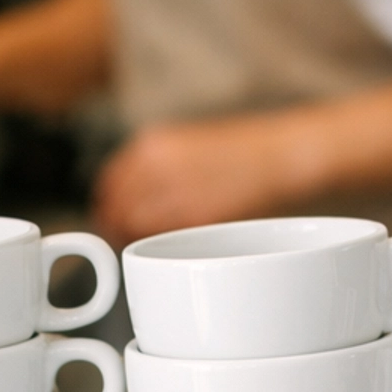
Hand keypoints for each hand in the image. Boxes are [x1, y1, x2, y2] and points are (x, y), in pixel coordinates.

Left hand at [92, 115, 311, 245]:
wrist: (283, 153)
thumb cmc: (243, 152)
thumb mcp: (187, 145)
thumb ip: (155, 169)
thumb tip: (131, 201)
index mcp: (151, 144)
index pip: (108, 184)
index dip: (110, 206)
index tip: (117, 220)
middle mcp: (155, 165)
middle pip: (115, 210)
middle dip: (120, 228)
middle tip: (135, 241)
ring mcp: (175, 190)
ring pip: (134, 227)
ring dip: (139, 240)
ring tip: (157, 248)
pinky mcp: (196, 216)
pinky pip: (163, 238)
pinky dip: (164, 245)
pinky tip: (180, 247)